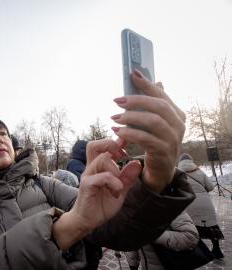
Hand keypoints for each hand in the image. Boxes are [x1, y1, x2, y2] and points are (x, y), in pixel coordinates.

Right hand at [52, 140, 140, 250]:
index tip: (125, 143)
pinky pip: (102, 176)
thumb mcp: (120, 190)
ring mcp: (87, 176)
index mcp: (98, 167)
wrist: (88, 221)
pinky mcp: (86, 185)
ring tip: (120, 185)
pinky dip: (113, 181)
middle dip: (110, 145)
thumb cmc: (101, 205)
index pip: (101, 146)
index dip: (114, 141)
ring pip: (102, 160)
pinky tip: (117, 191)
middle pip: (94, 145)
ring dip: (116, 170)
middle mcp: (91, 168)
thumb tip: (137, 162)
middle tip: (122, 156)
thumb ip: (127, 177)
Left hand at [110, 69, 185, 191]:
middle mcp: (179, 125)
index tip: (133, 74)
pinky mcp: (164, 152)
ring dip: (131, 117)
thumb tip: (150, 80)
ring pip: (153, 121)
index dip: (147, 84)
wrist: (160, 171)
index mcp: (177, 114)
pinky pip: (146, 139)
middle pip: (158, 106)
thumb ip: (151, 105)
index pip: (162, 95)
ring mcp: (173, 139)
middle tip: (117, 100)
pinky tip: (118, 131)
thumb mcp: (153, 123)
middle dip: (136, 100)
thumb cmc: (155, 142)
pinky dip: (130, 133)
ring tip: (114, 117)